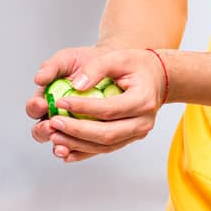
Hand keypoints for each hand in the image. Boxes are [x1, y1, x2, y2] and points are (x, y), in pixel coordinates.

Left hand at [25, 46, 168, 162]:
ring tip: (55, 137)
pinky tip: (66, 152)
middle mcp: (143, 122)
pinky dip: (84, 153)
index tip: (60, 101)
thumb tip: (76, 86)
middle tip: (54, 122)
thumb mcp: (118, 57)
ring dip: (77, 144)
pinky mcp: (128, 139)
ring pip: (104, 146)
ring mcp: (137, 133)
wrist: (156, 77)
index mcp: (143, 100)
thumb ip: (96, 68)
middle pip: (107, 133)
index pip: (109, 109)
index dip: (83, 107)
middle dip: (77, 131)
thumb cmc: (136, 65)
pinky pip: (105, 149)